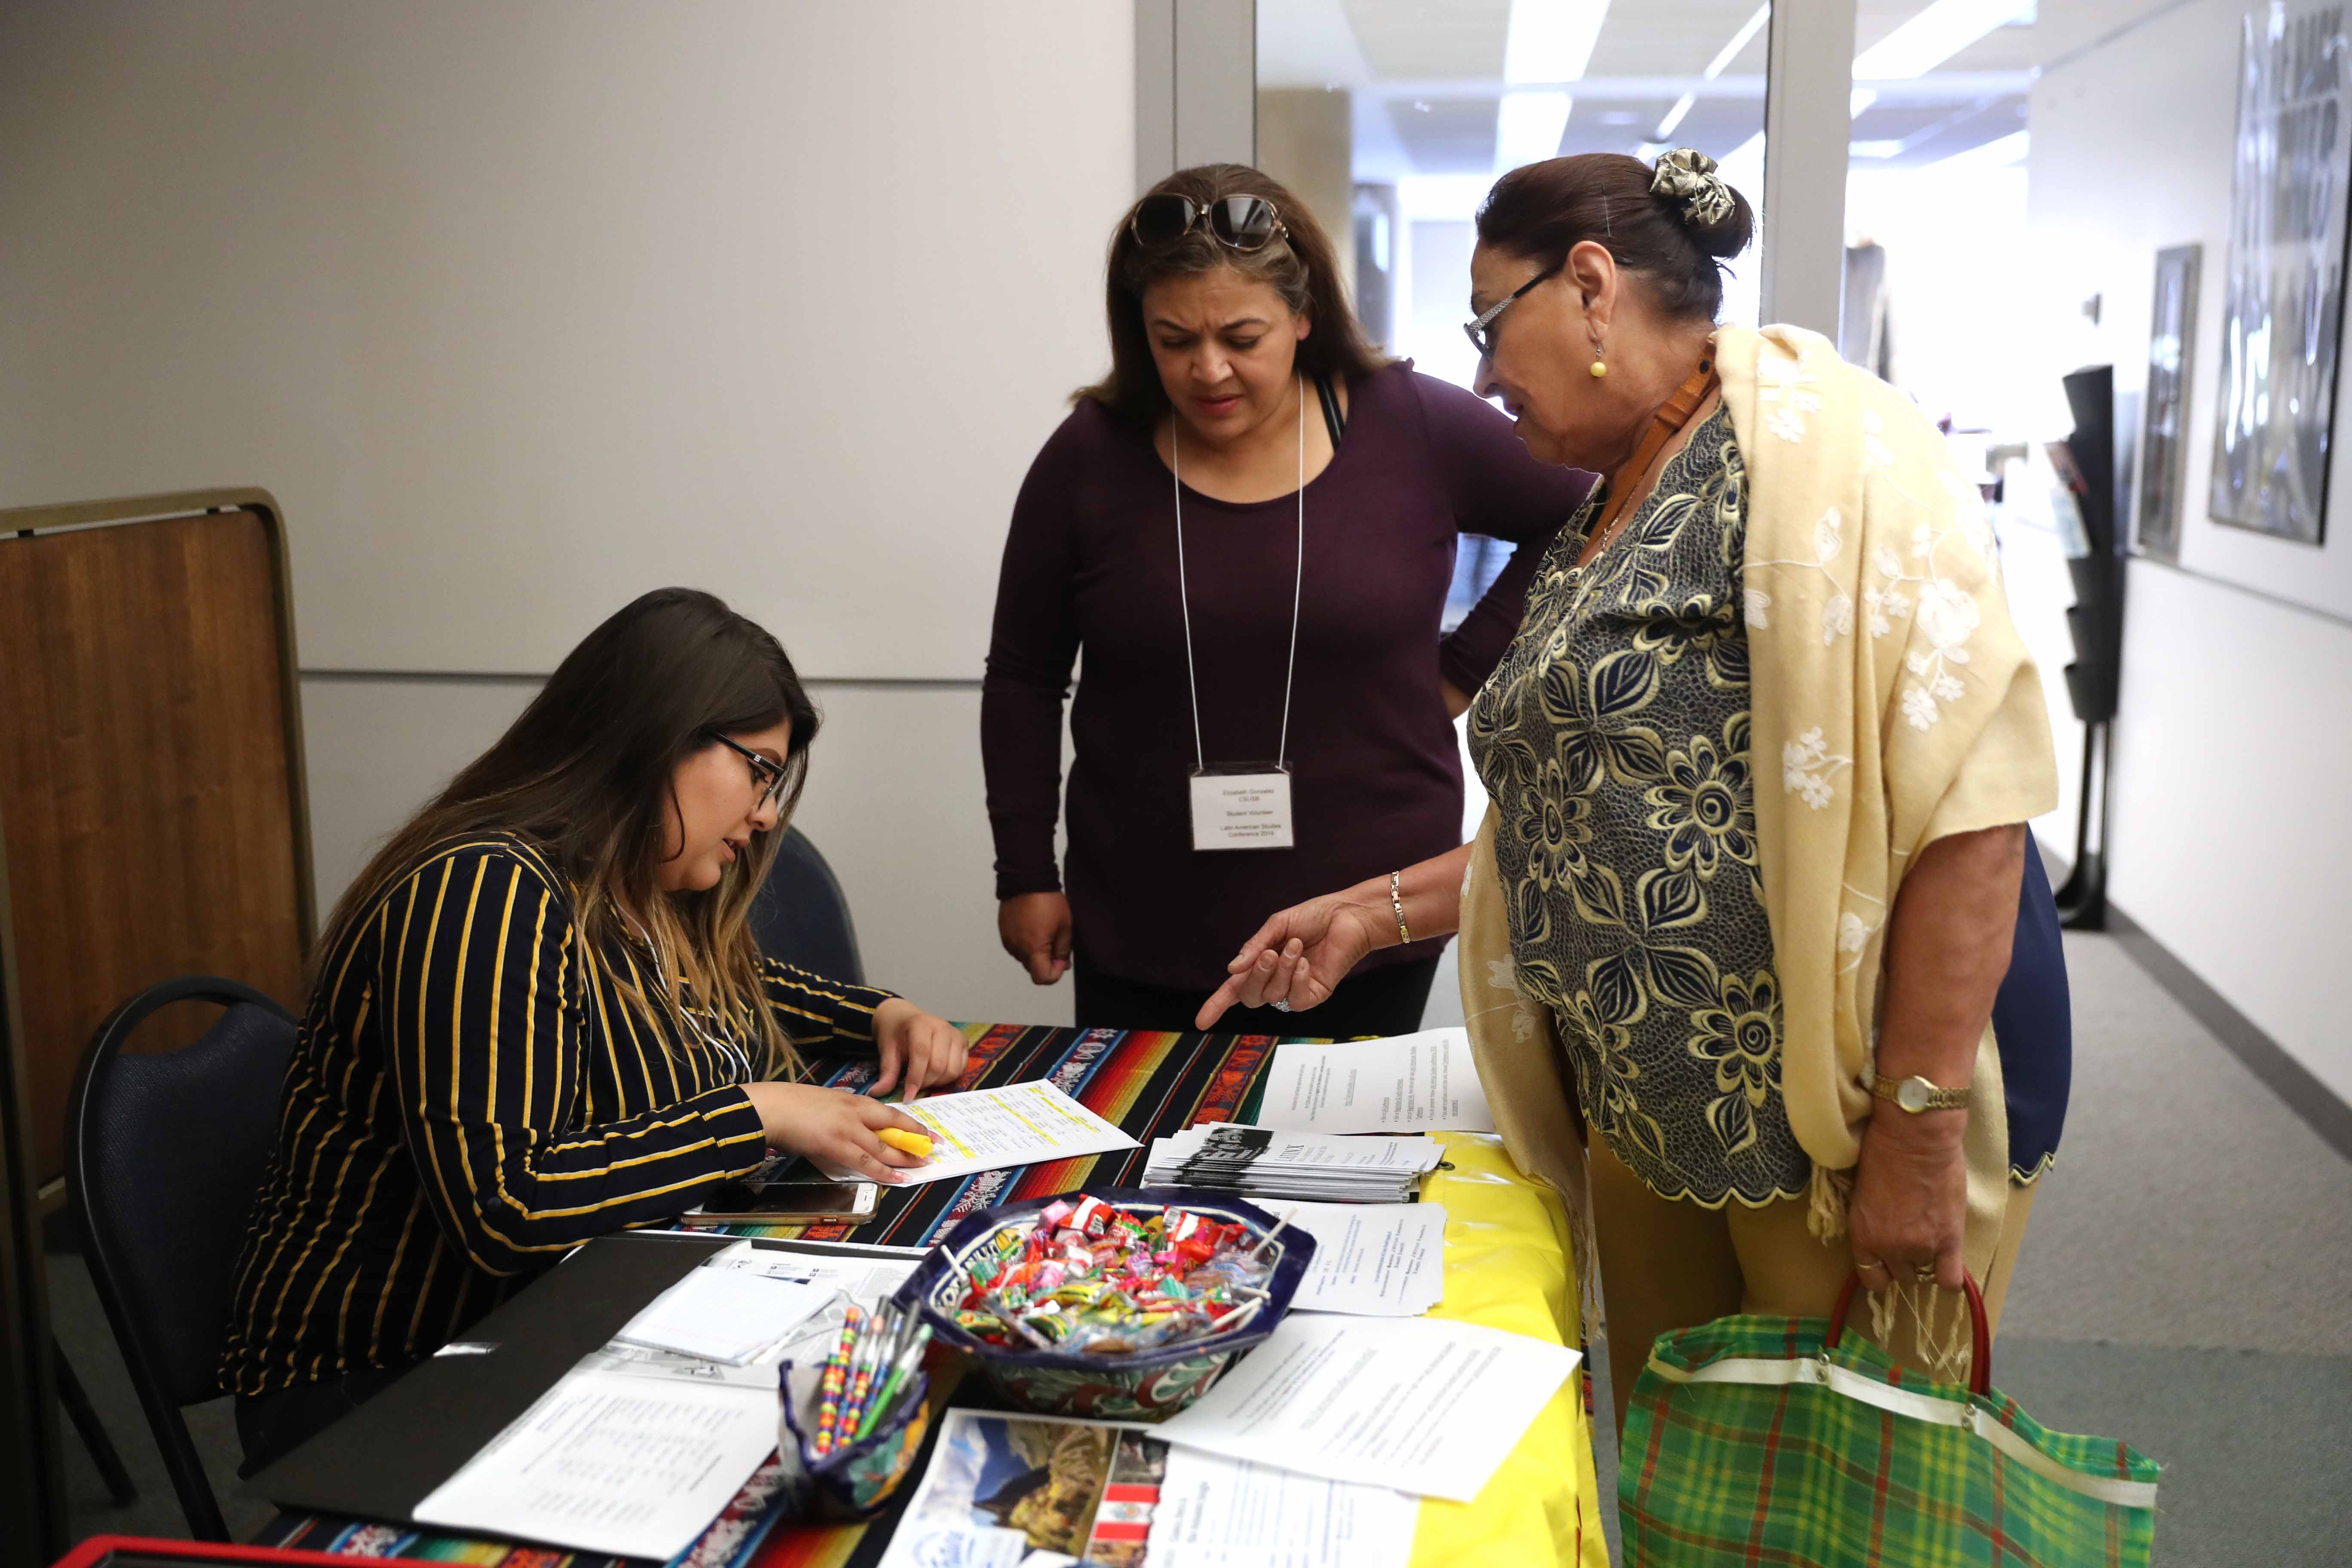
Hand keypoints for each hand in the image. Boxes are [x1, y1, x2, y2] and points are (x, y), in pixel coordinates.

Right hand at [741, 1082, 932, 1183]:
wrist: (772, 1107)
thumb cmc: (793, 1105)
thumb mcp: (826, 1103)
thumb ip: (845, 1115)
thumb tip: (858, 1132)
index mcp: (853, 1100)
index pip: (891, 1112)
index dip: (912, 1123)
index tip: (929, 1132)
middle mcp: (855, 1112)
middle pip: (893, 1127)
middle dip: (916, 1139)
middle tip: (934, 1149)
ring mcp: (848, 1129)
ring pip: (884, 1147)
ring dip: (905, 1157)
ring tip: (923, 1165)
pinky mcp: (837, 1146)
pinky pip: (866, 1163)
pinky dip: (884, 1172)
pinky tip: (899, 1178)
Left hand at [869, 998, 968, 1100]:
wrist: (903, 1016)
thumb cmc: (895, 1032)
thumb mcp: (887, 1049)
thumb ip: (887, 1071)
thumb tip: (878, 1092)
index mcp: (921, 1024)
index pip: (922, 1054)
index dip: (915, 1077)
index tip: (908, 1095)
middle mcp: (942, 1027)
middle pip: (939, 1065)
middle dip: (925, 1082)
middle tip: (913, 1087)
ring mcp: (955, 1034)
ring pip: (952, 1069)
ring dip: (938, 1082)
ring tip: (924, 1080)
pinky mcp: (963, 1042)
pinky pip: (961, 1068)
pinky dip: (948, 1077)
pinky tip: (935, 1075)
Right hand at [998, 893, 1071, 984]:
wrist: (1026, 879)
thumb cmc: (1047, 900)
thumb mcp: (1065, 925)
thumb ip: (1064, 950)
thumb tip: (1063, 964)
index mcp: (1034, 948)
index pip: (1042, 978)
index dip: (1055, 973)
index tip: (1061, 960)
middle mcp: (1018, 948)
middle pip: (1033, 969)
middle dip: (1046, 962)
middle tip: (1055, 942)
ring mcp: (1008, 941)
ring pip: (1024, 958)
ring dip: (1034, 952)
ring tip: (1042, 930)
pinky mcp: (1003, 933)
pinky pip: (1015, 947)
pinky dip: (1024, 944)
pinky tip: (1032, 927)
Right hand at [1193, 890, 1384, 1028]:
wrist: (1346, 915)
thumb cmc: (1313, 917)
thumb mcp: (1276, 926)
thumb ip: (1253, 947)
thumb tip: (1232, 969)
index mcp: (1262, 964)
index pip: (1234, 990)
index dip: (1216, 1005)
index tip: (1201, 1022)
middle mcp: (1275, 981)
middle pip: (1250, 996)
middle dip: (1255, 975)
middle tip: (1269, 952)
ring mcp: (1294, 990)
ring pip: (1273, 996)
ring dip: (1281, 970)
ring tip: (1296, 946)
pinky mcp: (1314, 995)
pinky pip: (1295, 999)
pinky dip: (1296, 978)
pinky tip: (1305, 962)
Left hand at [1846, 1110, 1968, 1292]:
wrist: (1915, 1138)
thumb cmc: (1883, 1153)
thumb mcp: (1862, 1193)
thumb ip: (1872, 1221)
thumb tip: (1883, 1232)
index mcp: (1862, 1235)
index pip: (1871, 1277)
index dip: (1881, 1270)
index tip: (1887, 1259)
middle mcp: (1889, 1248)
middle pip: (1901, 1275)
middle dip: (1906, 1260)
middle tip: (1913, 1236)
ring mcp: (1920, 1247)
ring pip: (1925, 1272)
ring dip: (1928, 1258)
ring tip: (1932, 1233)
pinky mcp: (1949, 1240)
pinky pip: (1950, 1280)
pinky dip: (1950, 1277)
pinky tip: (1949, 1262)